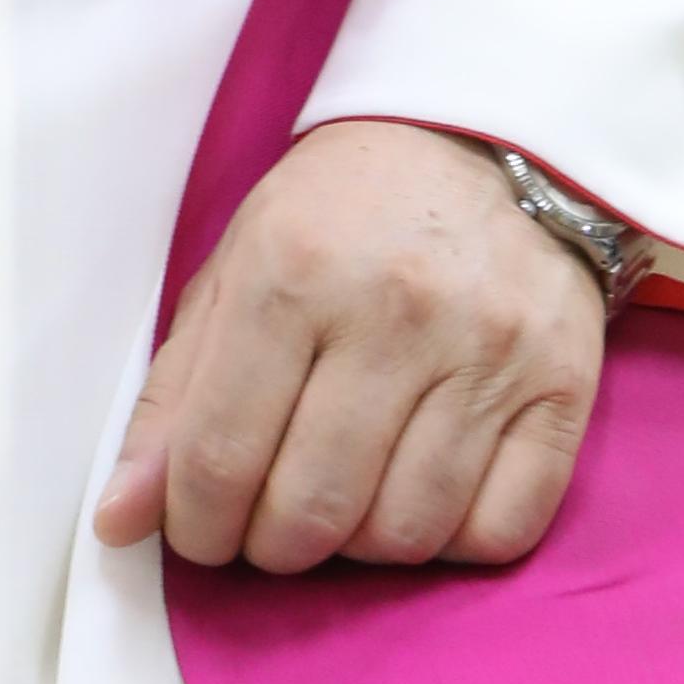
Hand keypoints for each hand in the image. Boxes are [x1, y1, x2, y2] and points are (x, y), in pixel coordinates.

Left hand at [93, 120, 602, 580]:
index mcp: (294, 267)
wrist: (487, 137)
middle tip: (273, 520)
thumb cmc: (345, 211)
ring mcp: (489, 348)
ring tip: (349, 497)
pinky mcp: (564, 384)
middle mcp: (395, 307)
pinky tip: (425, 492)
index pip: (221, 457)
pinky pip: (499, 532)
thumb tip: (119, 523)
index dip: (197, 525)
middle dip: (273, 545)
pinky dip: (451, 542)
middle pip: (311, 510)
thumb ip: (177, 394)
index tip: (203, 528)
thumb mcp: (240, 264)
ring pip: (404, 534)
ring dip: (360, 546)